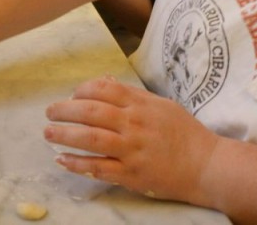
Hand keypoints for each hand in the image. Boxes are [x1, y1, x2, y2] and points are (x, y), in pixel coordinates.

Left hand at [44, 76, 218, 202]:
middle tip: (49, 112)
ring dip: (64, 134)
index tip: (72, 96)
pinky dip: (77, 163)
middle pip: (90, 112)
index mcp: (141, 104)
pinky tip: (62, 159)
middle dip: (64, 110)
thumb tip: (104, 81)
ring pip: (89, 138)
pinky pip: (98, 168)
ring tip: (48, 132)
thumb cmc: (185, 133)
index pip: (103, 89)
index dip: (82, 90)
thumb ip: (132, 94)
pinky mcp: (131, 174)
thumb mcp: (162, 105)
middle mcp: (133, 124)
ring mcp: (131, 150)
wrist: (208, 165)